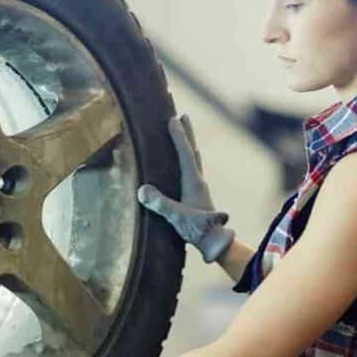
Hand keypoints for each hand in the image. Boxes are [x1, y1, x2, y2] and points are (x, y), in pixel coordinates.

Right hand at [137, 113, 234, 262]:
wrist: (214, 242)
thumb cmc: (196, 230)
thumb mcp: (176, 217)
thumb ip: (161, 204)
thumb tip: (142, 190)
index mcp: (193, 182)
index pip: (186, 154)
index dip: (179, 136)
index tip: (172, 119)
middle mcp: (198, 181)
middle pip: (193, 151)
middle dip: (187, 133)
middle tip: (183, 114)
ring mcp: (199, 187)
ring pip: (194, 159)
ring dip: (189, 144)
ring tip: (184, 132)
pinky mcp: (197, 195)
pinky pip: (191, 168)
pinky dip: (187, 158)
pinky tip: (183, 163)